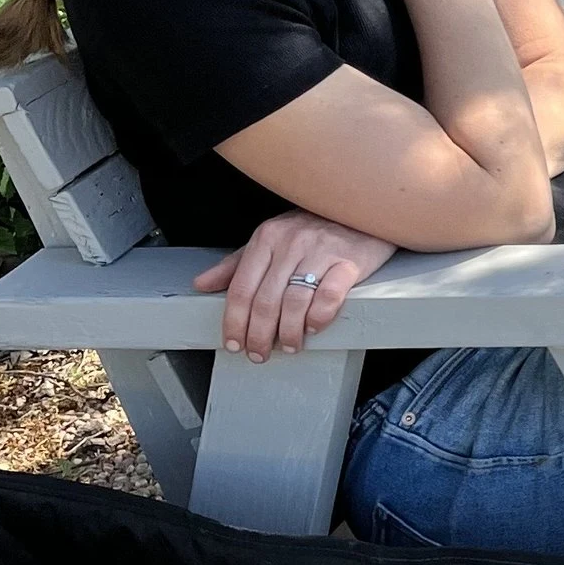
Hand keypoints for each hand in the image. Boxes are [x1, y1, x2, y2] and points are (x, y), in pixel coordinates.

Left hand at [197, 211, 397, 360]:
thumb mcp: (271, 239)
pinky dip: (319, 317)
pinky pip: (330, 296)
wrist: (362, 210)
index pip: (241, 288)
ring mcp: (321, 251)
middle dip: (258, 335)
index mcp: (267, 238)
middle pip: (265, 300)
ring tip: (288, 346)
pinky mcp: (350, 262)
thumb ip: (237, 264)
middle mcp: (291, 243)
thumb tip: (202, 284)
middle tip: (259, 354)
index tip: (233, 343)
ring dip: (288, 332)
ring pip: (294, 302)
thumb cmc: (314, 228)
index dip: (234, 321)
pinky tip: (313, 327)